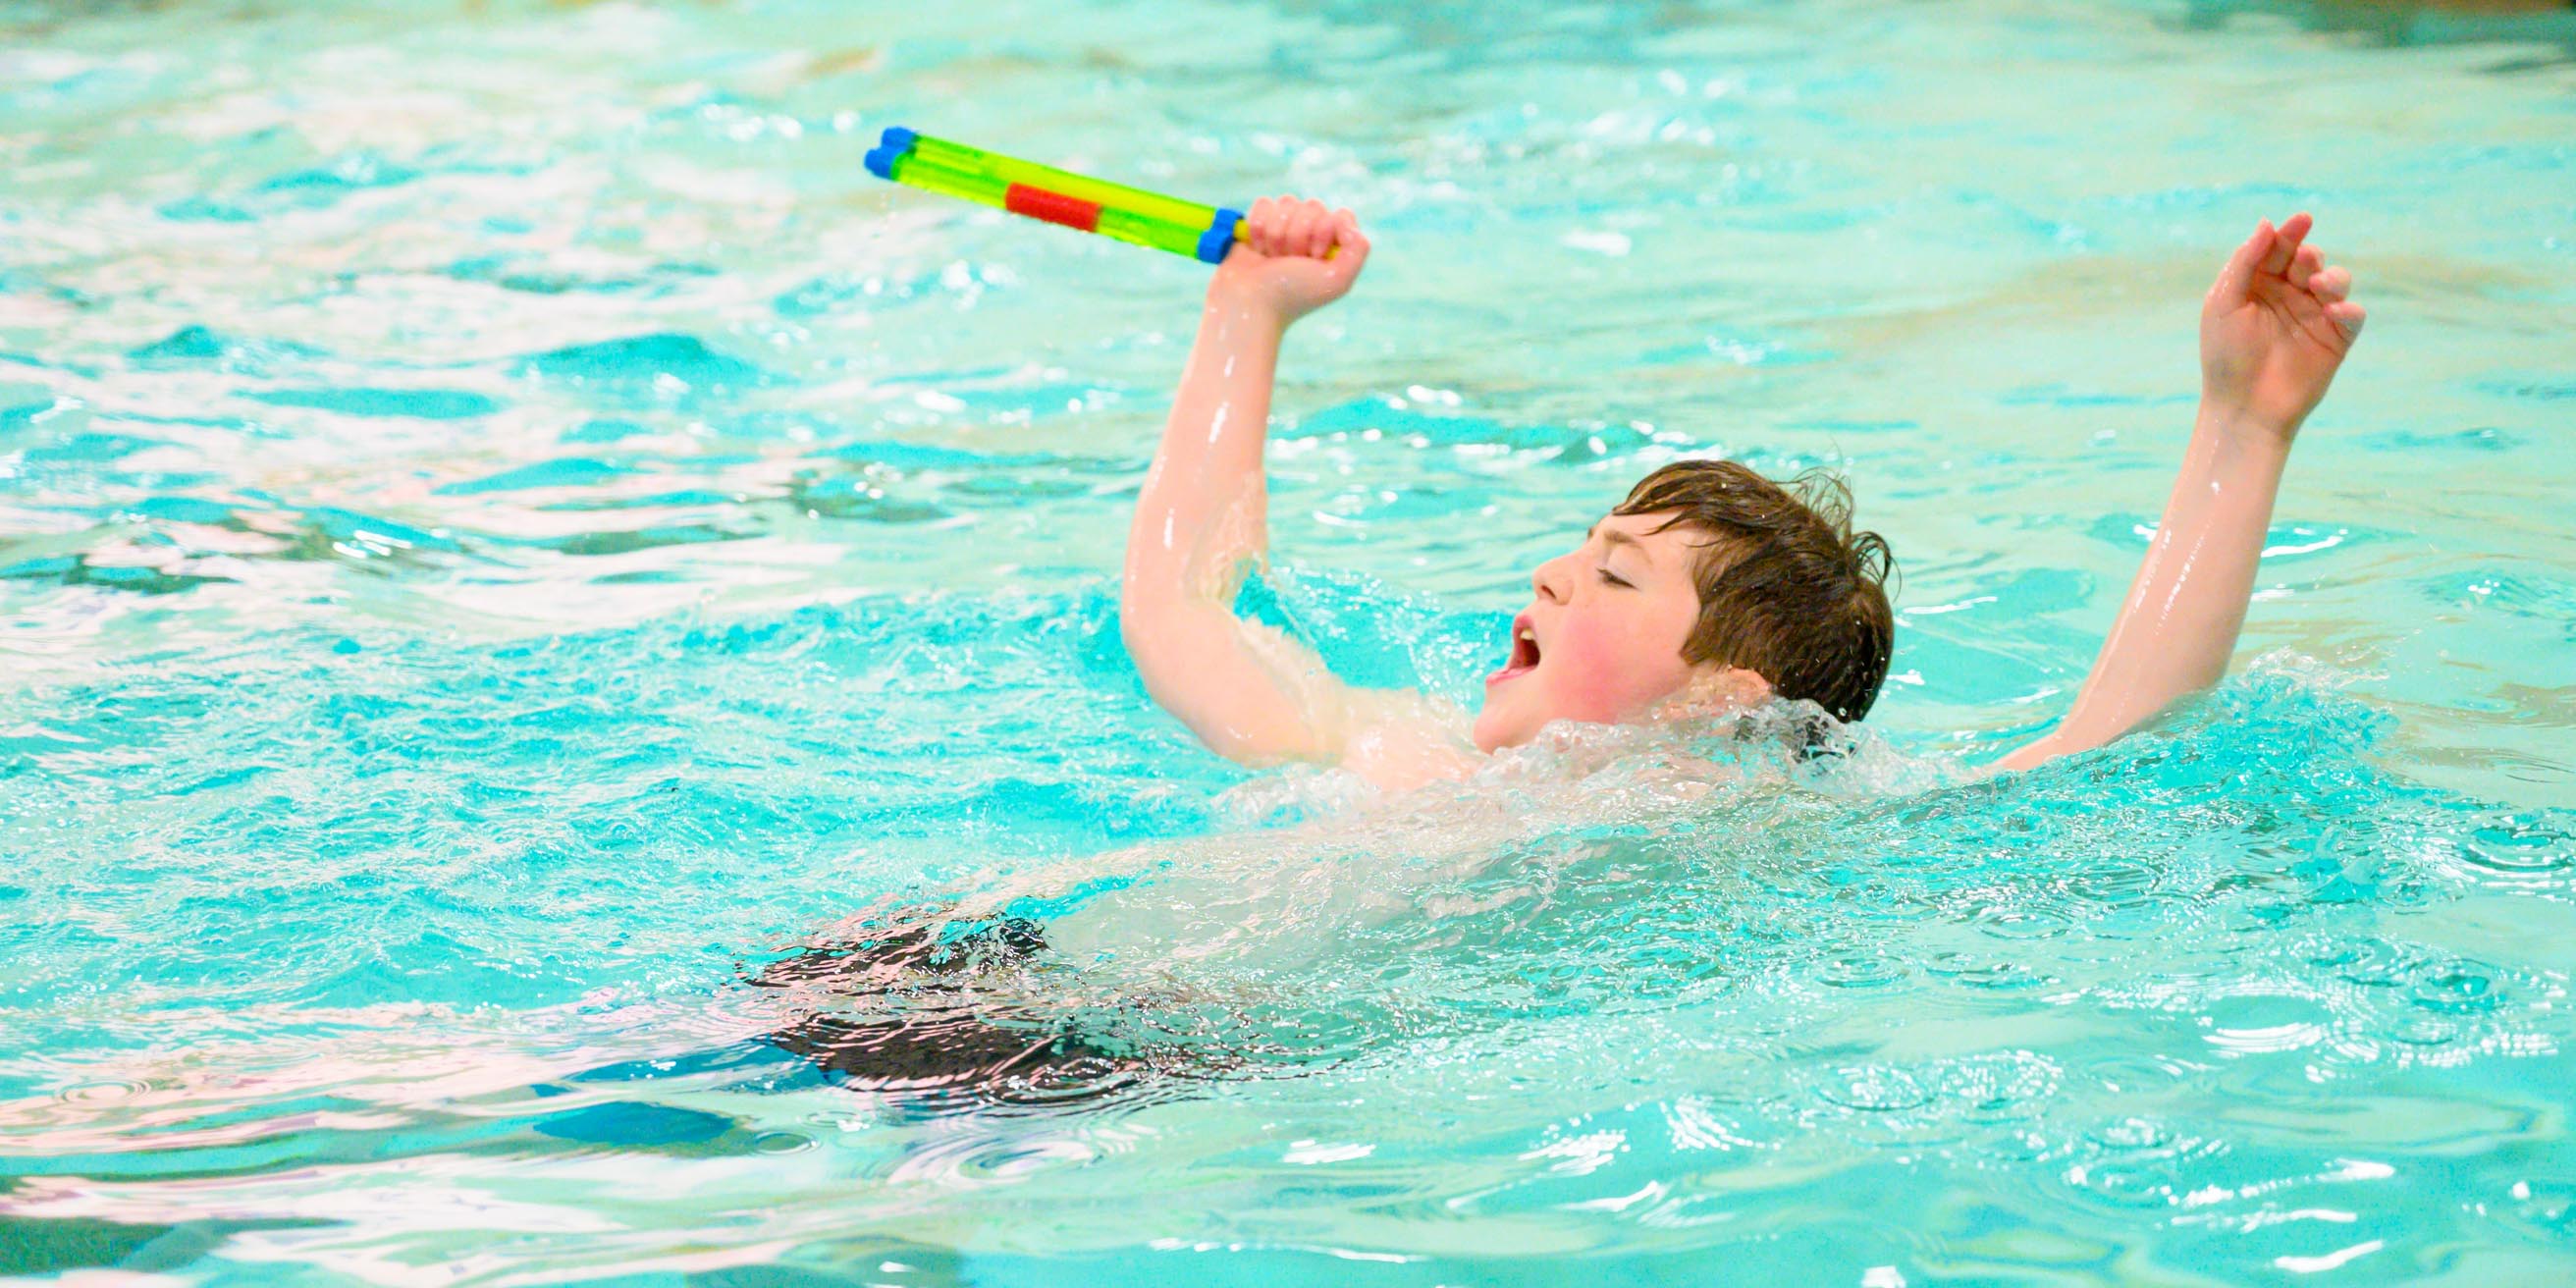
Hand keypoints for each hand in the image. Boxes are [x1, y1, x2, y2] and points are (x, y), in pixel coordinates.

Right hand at [1207, 196, 1368, 323]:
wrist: (1250, 302)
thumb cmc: (1294, 294)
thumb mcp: (1338, 279)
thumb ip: (1358, 247)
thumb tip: (1342, 215)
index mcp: (1332, 245)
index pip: (1338, 215)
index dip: (1324, 232)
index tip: (1314, 258)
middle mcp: (1310, 234)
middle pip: (1313, 206)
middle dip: (1298, 235)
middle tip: (1290, 261)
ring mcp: (1284, 227)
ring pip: (1287, 202)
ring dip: (1277, 233)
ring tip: (1272, 258)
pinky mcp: (1258, 223)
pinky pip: (1264, 203)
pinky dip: (1259, 226)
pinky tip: (1257, 249)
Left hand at [2200, 212, 2364, 436]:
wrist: (2243, 407)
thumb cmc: (2225, 356)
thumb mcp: (2224, 303)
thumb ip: (2245, 262)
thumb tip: (2267, 223)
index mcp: (2259, 285)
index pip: (2279, 249)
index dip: (2291, 232)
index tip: (2302, 220)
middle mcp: (2288, 296)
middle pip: (2309, 260)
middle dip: (2309, 255)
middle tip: (2303, 262)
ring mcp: (2314, 316)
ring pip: (2336, 281)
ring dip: (2332, 276)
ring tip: (2318, 286)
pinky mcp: (2335, 339)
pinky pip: (2352, 314)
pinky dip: (2348, 307)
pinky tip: (2333, 310)